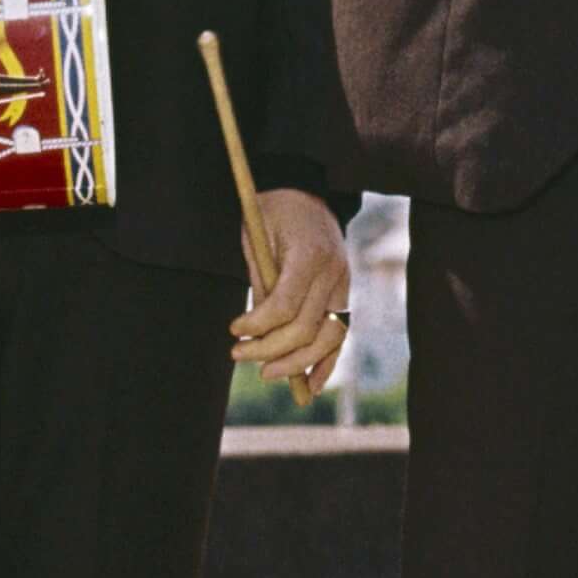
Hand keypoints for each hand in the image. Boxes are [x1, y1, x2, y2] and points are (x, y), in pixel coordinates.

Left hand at [232, 190, 350, 406]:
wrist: (306, 192)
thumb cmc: (272, 213)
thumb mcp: (256, 239)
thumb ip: (261, 284)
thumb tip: (255, 332)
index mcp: (309, 254)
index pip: (285, 306)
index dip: (257, 325)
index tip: (233, 330)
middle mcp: (334, 273)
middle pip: (306, 328)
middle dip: (270, 350)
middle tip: (239, 354)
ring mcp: (344, 284)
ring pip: (329, 338)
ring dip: (298, 363)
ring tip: (268, 373)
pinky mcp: (344, 294)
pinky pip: (340, 335)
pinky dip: (326, 362)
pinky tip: (309, 385)